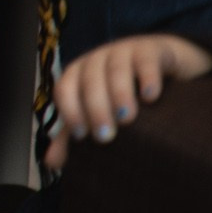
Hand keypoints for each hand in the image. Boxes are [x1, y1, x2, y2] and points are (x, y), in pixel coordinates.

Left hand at [42, 34, 211, 170]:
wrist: (160, 63)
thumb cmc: (122, 92)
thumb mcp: (97, 111)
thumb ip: (74, 134)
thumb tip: (51, 163)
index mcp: (78, 74)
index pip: (64, 89)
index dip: (69, 111)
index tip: (81, 136)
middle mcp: (96, 60)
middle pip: (89, 80)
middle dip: (94, 108)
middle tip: (105, 136)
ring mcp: (122, 51)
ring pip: (116, 69)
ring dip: (119, 94)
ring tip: (126, 118)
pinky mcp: (150, 49)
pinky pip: (146, 60)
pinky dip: (148, 77)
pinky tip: (151, 97)